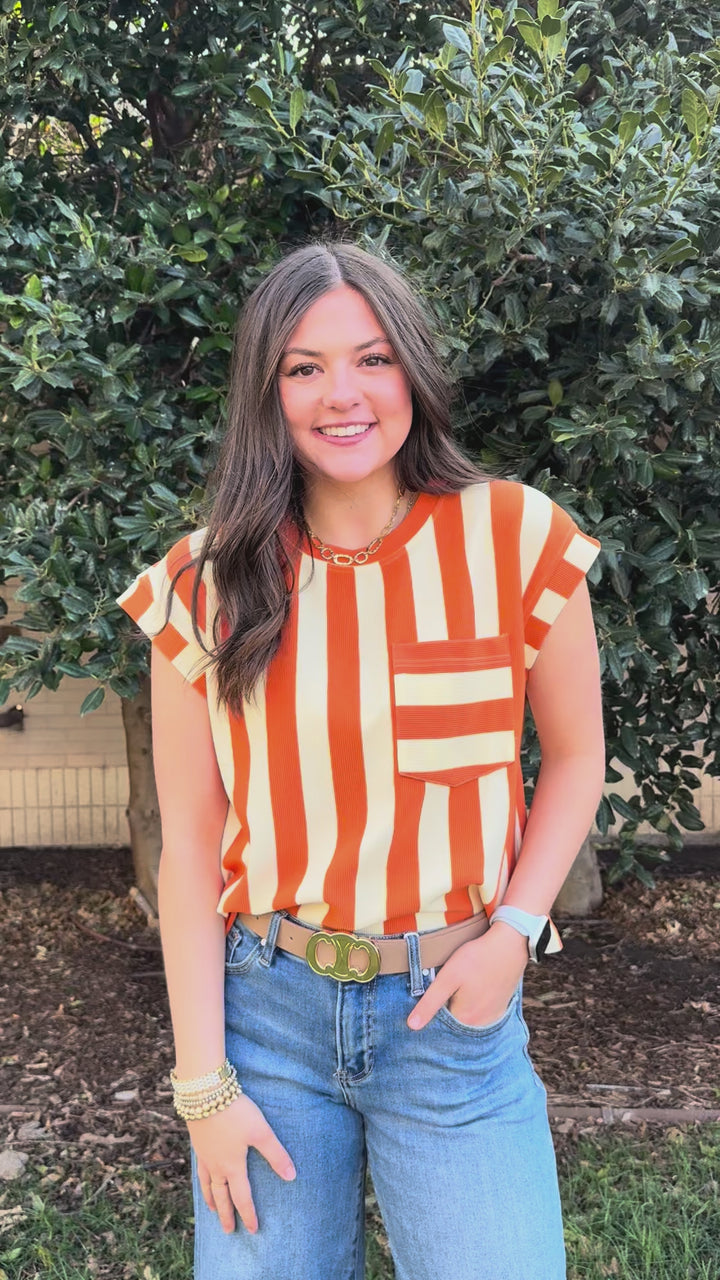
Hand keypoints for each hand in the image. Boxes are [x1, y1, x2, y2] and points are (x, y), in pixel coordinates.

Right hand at [190, 1092, 295, 1233]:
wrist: (205, 1094)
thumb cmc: (236, 1113)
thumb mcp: (261, 1132)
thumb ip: (276, 1154)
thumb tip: (291, 1177)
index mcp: (233, 1166)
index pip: (242, 1197)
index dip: (248, 1214)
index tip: (252, 1229)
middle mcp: (216, 1165)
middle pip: (221, 1196)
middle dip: (226, 1214)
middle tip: (228, 1231)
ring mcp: (204, 1155)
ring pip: (207, 1184)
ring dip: (211, 1199)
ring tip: (212, 1209)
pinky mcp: (198, 1143)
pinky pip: (199, 1170)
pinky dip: (201, 1180)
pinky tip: (203, 1175)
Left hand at [407, 923, 528, 1030]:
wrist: (509, 945)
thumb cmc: (477, 958)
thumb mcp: (448, 977)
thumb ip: (430, 1003)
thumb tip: (412, 1026)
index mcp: (464, 1019)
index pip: (439, 1023)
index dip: (433, 1007)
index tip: (438, 990)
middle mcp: (480, 1024)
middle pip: (454, 1022)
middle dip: (447, 1007)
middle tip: (453, 984)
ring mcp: (492, 1017)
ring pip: (468, 1018)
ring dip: (461, 1007)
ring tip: (463, 985)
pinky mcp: (500, 1009)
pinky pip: (481, 1014)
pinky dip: (475, 1006)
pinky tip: (474, 989)